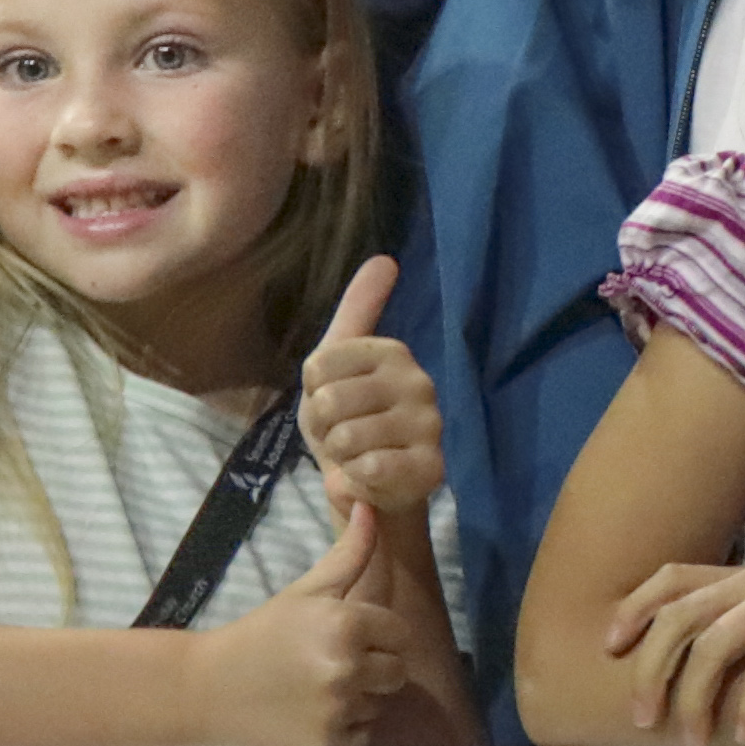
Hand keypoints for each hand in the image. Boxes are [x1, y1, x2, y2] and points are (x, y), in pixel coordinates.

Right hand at [196, 500, 414, 745]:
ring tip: (315, 688)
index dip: (375, 635)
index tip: (342, 637)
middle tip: (327, 663)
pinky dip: (343, 729)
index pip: (399, 634)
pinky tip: (309, 713)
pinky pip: (363, 736)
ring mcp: (338, 710)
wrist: (205, 689)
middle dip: (371, 668)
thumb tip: (370, 506)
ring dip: (357, 699)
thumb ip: (349, 554)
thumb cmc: (260, 635)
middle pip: (397, 672)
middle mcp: (346, 668)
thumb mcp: (304, 592)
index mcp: (346, 625)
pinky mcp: (329, 745)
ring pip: (380, 705)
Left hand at [299, 253, 441, 521]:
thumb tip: (385, 258)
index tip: (332, 403)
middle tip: (343, 437)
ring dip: (340, 457)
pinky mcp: (432, 467)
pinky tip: (372, 478)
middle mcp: (419, 382)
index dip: (312, 392)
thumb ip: (358, 309)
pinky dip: (357, 480)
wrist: (371, 487)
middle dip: (324, 428)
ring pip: (347, 437)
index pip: (319, 366)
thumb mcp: (335, 364)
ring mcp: (429, 425)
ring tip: (358, 457)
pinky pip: (370, 468)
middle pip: (330, 401)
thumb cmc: (348, 421)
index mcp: (392, 352)